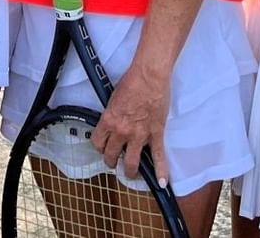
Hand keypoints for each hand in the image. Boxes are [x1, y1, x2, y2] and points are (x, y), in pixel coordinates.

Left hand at [92, 62, 170, 186]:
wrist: (149, 76)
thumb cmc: (131, 81)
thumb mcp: (113, 97)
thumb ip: (112, 113)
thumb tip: (113, 120)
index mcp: (108, 120)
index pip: (97, 142)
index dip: (99, 146)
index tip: (102, 147)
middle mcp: (121, 132)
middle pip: (111, 155)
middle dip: (111, 160)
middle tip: (113, 161)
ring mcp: (139, 135)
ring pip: (131, 162)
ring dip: (130, 170)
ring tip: (130, 173)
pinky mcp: (156, 134)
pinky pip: (158, 156)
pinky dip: (161, 171)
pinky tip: (162, 182)